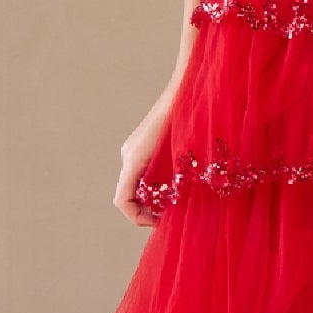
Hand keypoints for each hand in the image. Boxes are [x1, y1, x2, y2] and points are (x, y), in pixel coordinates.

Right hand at [114, 88, 174, 227]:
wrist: (188, 89)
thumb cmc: (189, 122)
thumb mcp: (185, 159)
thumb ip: (174, 183)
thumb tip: (170, 208)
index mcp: (134, 160)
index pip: (123, 201)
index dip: (139, 218)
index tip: (162, 222)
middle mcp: (129, 155)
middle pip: (129, 194)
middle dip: (149, 210)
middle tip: (173, 216)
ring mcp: (134, 148)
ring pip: (137, 183)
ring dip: (154, 197)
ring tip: (178, 202)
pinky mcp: (143, 144)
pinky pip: (143, 171)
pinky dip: (156, 184)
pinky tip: (177, 184)